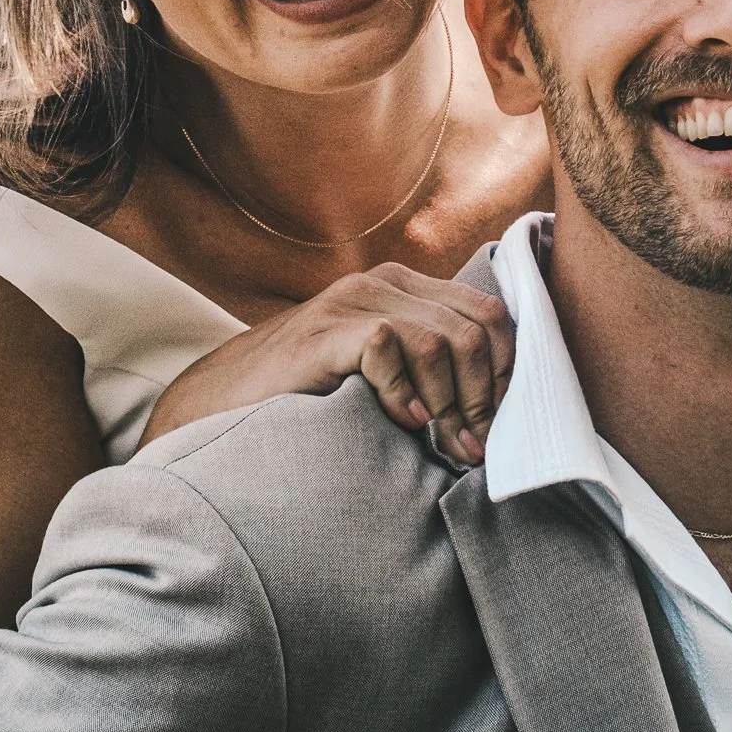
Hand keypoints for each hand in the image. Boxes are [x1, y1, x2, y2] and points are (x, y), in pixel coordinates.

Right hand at [140, 264, 514, 466]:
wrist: (223, 401)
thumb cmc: (311, 394)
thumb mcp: (383, 372)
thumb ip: (430, 371)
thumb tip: (493, 416)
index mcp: (406, 287)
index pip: (489, 313)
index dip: (508, 370)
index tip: (499, 424)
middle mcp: (382, 283)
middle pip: (474, 329)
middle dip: (484, 397)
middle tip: (473, 448)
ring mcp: (349, 303)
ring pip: (439, 342)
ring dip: (452, 404)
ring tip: (444, 444)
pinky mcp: (323, 333)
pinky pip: (388, 347)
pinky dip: (405, 392)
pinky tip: (402, 422)